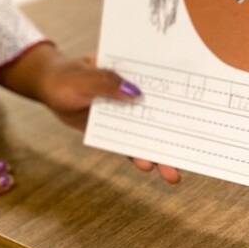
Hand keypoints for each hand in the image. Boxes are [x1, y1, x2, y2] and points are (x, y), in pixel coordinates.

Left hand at [0, 43, 179, 183]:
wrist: (49, 88)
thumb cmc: (67, 76)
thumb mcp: (84, 77)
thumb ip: (107, 82)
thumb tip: (134, 91)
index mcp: (133, 74)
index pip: (161, 84)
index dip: (180, 97)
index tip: (198, 111)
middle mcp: (134, 95)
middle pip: (160, 114)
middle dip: (176, 134)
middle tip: (191, 153)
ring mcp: (126, 114)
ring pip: (147, 134)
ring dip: (160, 153)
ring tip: (173, 173)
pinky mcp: (115, 130)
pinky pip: (128, 145)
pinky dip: (137, 155)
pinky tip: (147, 166)